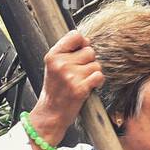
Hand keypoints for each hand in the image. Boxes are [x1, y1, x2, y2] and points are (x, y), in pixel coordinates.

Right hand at [26, 30, 104, 149]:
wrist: (50, 114)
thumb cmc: (55, 91)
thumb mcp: (53, 67)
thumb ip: (67, 52)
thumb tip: (87, 40)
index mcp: (53, 55)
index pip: (76, 36)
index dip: (82, 43)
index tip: (80, 54)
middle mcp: (61, 64)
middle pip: (89, 51)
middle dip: (89, 62)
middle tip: (80, 73)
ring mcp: (70, 76)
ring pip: (96, 64)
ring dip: (93, 73)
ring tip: (83, 81)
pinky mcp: (80, 88)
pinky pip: (99, 76)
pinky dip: (98, 82)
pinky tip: (90, 87)